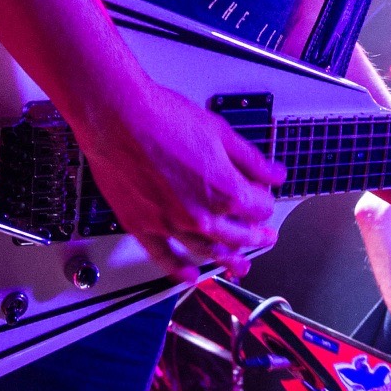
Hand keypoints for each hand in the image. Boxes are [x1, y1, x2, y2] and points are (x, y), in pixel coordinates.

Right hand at [75, 77, 284, 282]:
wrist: (117, 116)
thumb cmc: (162, 117)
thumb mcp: (219, 131)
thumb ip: (250, 159)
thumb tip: (273, 173)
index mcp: (224, 190)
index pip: (259, 209)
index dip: (265, 203)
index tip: (264, 199)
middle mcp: (199, 214)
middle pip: (237, 236)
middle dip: (255, 237)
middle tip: (263, 238)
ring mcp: (170, 224)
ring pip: (206, 251)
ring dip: (226, 259)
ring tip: (238, 264)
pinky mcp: (141, 226)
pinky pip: (164, 258)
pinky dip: (179, 270)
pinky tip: (189, 274)